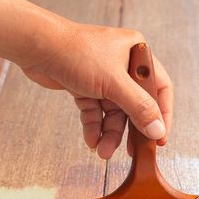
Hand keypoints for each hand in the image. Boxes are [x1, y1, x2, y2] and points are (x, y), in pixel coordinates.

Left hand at [21, 20, 172, 159]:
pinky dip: (94, 126)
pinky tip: (92, 141)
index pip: (159, 88)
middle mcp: (123, 64)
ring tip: (103, 151)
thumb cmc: (76, 52)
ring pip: (113, 112)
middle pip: (135, 104)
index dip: (162, 114)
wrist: (36, 47)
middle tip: (133, 152)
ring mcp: (103, 76)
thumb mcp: (114, 82)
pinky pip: (95, 111)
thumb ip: (138, 107)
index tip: (160, 137)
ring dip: (109, 132)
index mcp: (137, 53)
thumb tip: (157, 130)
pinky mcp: (85, 86)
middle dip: (131, 129)